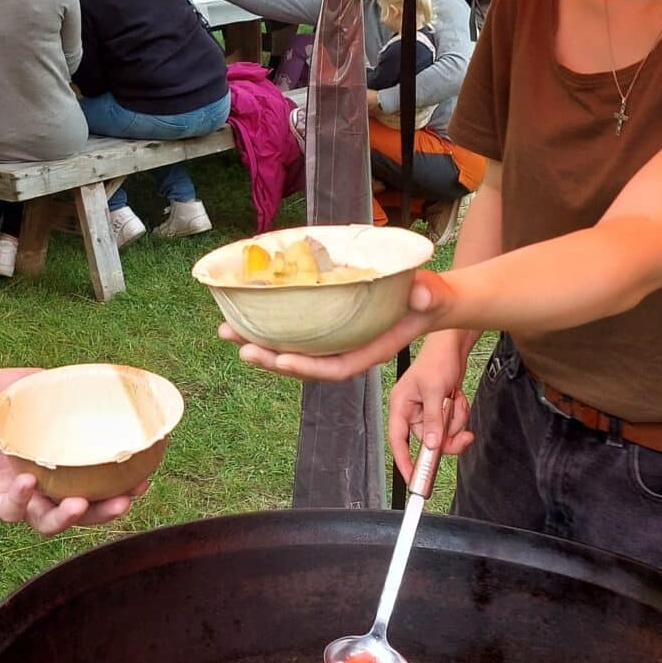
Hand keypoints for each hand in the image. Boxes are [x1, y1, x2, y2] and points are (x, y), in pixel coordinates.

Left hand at [0, 368, 136, 534]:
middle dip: (104, 512)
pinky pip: (11, 509)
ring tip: (80, 504)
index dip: (121, 488)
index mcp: (58, 466)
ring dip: (68, 518)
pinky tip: (28, 481)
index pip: (96, 486)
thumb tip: (108, 380)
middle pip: (80, 513)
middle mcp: (41, 488)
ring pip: (47, 522)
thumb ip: (67, 388)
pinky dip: (22, 498)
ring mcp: (17, 497)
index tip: (143, 479)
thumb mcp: (37, 386)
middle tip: (125, 500)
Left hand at [221, 267, 463, 378]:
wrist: (429, 302)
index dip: (308, 367)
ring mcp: (337, 343)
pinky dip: (273, 333)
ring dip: (262, 345)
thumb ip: (428, 297)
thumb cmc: (430, 299)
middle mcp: (349, 350)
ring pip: (295, 353)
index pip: (336, 366)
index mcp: (371, 349)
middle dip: (271, 358)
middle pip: (306, 364)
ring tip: (229, 333)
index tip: (279, 359)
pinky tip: (249, 322)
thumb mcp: (432, 296)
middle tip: (239, 346)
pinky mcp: (331, 331)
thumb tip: (421, 296)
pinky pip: (299, 338)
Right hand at [386, 346, 473, 483]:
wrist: (453, 345)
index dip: (404, 461)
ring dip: (455, 421)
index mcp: (400, 405)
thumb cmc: (437, 360)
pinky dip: (459, 414)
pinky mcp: (439, 409)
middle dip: (447, 436)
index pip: (398, 440)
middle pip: (427, 440)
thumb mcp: (435, 391)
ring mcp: (426, 411)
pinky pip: (451, 424)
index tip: (413, 478)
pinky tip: (457, 397)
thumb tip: (432, 444)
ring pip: (443, 433)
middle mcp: (411, 410)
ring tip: (456, 400)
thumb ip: (433, 419)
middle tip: (462, 436)